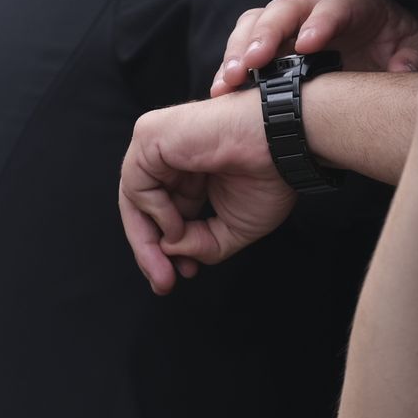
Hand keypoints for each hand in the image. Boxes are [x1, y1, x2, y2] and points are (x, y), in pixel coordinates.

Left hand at [119, 90, 296, 293]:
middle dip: (151, 249)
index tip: (181, 276)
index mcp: (190, 169)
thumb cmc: (269, 176)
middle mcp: (170, 154)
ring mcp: (158, 141)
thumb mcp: (231, 228)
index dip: (167, 248)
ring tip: (172, 265)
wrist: (283, 146)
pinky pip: (136, 185)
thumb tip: (168, 250)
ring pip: (135, 199)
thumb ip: (199, 245)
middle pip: (144, 207)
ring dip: (149, 240)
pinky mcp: (151, 134)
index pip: (163, 210)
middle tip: (163, 283)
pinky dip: (154, 213)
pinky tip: (177, 227)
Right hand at [211, 0, 417, 96]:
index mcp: (361, 6)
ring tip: (228, 81)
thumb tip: (401, 70)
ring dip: (239, 51)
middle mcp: (321, 10)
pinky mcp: (276, 50)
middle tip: (252, 64)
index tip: (306, 46)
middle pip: (286, 9)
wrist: (392, 72)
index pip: (337, 5)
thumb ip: (414, 63)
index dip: (320, 21)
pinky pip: (247, 50)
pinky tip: (222, 92)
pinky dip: (232, 69)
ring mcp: (294, 28)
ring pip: (257, 24)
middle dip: (266, 34)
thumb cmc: (408, 60)